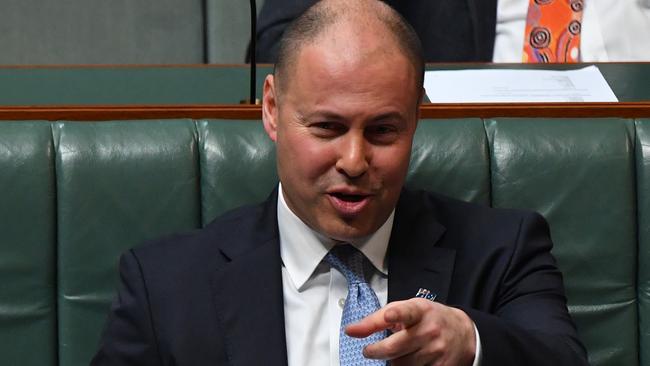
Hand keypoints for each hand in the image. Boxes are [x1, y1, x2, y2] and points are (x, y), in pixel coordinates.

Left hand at [346, 298, 475, 365]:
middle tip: (369, 350)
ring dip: (394, 361)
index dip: (396, 315)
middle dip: (375, 351)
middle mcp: (429, 330)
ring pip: (400, 364)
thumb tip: (351, 331)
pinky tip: (411, 360)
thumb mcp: (406, 310)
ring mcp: (436, 351)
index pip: (406, 312)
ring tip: (399, 352)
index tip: (389, 315)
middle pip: (394, 348)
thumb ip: (377, 319)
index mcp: (419, 311)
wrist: (464, 333)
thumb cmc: (430, 318)